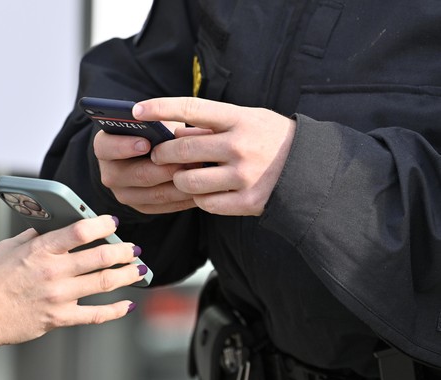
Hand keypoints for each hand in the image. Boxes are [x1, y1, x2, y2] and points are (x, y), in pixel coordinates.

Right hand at [0, 215, 145, 346]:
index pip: (80, 231)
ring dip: (128, 275)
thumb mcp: (7, 248)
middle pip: (100, 257)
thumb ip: (32, 236)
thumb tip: (50, 227)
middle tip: (133, 248)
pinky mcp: (59, 318)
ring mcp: (58, 296)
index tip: (112, 222)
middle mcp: (53, 271)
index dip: (102, 224)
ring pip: (104, 283)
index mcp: (40, 249)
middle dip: (123, 251)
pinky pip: (94, 315)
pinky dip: (115, 310)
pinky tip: (127, 304)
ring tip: (140, 270)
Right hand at [93, 123, 197, 213]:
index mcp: (105, 147)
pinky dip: (184, 197)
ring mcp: (124, 193)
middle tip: (188, 159)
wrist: (152, 153)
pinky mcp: (142, 207)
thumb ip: (160, 124)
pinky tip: (200, 188)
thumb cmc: (153, 132)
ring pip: (154, 193)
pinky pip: (164, 206)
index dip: (125, 145)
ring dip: (180, 184)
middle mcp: (110, 173)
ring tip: (199, 173)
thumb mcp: (154, 121)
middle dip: (164, 167)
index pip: (108, 147)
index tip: (146, 142)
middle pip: (137, 174)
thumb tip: (180, 133)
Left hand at [133, 97, 295, 215]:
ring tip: (184, 176)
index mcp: (240, 119)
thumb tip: (175, 133)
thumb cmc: (272, 139)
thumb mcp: (249, 119)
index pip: (191, 108)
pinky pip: (205, 203)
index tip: (138, 109)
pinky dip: (200, 198)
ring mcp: (244, 175)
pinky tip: (206, 192)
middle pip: (182, 149)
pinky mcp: (247, 201)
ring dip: (178, 180)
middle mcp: (240, 145)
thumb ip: (214, 125)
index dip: (161, 107)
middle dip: (161, 154)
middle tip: (157, 155)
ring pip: (188, 181)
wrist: (311, 169)